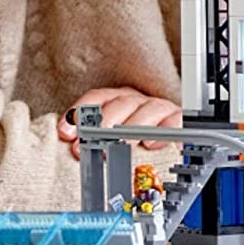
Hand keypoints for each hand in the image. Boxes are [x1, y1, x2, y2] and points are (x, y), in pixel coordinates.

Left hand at [58, 86, 182, 156]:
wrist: (173, 138)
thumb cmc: (136, 139)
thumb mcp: (110, 137)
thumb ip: (91, 139)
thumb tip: (69, 145)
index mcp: (118, 100)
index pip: (97, 98)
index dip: (79, 113)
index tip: (65, 133)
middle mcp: (138, 101)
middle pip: (120, 103)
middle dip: (102, 124)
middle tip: (90, 144)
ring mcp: (159, 109)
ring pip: (147, 110)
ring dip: (132, 127)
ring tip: (121, 144)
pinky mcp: (178, 121)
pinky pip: (175, 122)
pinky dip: (165, 132)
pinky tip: (152, 145)